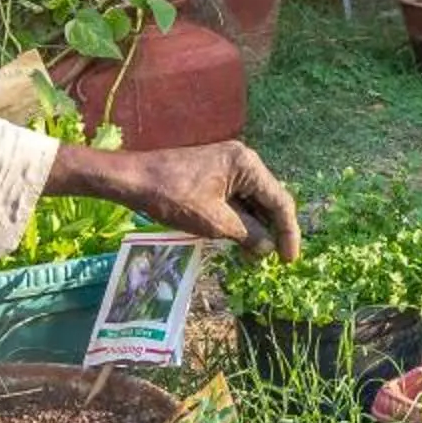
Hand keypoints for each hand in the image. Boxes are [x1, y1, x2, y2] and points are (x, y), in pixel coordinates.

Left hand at [49, 140, 302, 259]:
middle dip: (272, 231)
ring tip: (254, 258)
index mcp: (246, 164)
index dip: (288, 233)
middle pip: (269, 200)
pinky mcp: (214, 174)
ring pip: (253, 201)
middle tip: (273, 262)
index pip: (280, 201)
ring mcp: (228, 166)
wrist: (133, 179)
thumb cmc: (172, 197)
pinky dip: (241, 221)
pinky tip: (240, 242)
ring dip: (256, 229)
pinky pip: (237, 199)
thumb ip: (248, 234)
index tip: (288, 260)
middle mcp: (242, 160)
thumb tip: (268, 249)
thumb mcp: (214, 221)